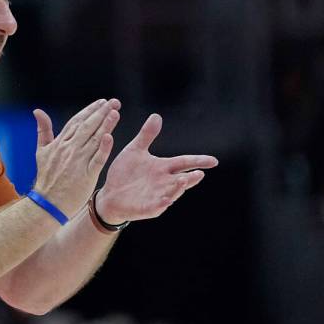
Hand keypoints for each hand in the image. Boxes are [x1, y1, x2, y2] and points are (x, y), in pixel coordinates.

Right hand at [32, 98, 120, 217]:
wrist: (47, 203)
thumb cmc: (46, 178)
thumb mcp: (41, 151)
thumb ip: (43, 130)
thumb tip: (38, 111)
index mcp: (60, 143)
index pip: (77, 121)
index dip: (90, 110)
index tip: (101, 102)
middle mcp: (69, 149)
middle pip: (87, 126)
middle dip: (101, 112)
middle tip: (114, 102)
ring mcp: (78, 162)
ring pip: (93, 139)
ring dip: (105, 125)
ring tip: (115, 112)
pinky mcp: (86, 175)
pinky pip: (97, 159)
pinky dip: (103, 148)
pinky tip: (109, 137)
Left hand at [96, 113, 218, 223]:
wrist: (109, 194)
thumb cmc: (125, 173)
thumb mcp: (135, 151)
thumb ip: (146, 135)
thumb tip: (156, 115)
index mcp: (163, 168)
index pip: (184, 162)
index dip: (198, 161)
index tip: (214, 161)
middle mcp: (163, 182)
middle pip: (181, 179)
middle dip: (190, 178)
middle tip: (200, 173)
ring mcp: (156, 196)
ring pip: (171, 193)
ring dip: (177, 189)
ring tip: (183, 181)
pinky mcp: (146, 208)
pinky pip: (155, 206)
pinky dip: (161, 203)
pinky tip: (166, 201)